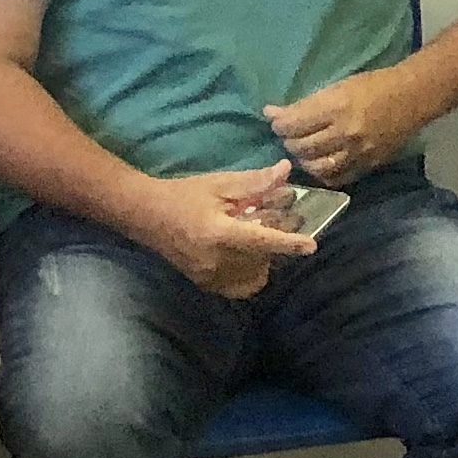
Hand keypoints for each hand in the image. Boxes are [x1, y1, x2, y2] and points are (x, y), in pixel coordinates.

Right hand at [140, 162, 317, 297]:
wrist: (146, 215)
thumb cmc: (183, 194)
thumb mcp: (219, 183)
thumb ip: (254, 182)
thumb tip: (285, 172)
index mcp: (219, 233)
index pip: (262, 241)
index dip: (288, 244)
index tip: (311, 245)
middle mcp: (215, 260)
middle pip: (262, 258)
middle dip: (277, 242)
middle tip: (283, 220)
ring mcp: (209, 277)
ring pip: (254, 275)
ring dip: (265, 257)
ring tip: (261, 235)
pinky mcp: (206, 285)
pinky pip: (240, 286)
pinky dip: (251, 272)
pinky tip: (248, 253)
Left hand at [263, 66, 429, 183]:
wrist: (412, 98)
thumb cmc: (374, 85)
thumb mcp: (339, 86)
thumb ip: (306, 103)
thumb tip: (272, 112)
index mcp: (337, 106)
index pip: (294, 123)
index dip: (279, 124)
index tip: (276, 120)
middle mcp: (345, 132)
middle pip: (302, 146)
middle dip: (289, 141)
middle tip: (289, 134)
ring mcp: (357, 152)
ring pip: (316, 166)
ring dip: (303, 159)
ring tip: (302, 150)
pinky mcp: (367, 165)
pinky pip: (336, 177)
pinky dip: (322, 173)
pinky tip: (319, 163)